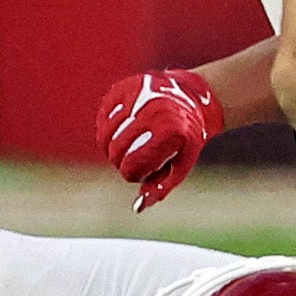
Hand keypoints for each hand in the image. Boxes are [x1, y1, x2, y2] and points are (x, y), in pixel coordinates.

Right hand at [97, 67, 225, 211]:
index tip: (141, 172)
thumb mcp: (182, 165)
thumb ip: (160, 187)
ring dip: (110, 147)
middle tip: (129, 161)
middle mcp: (151, 112)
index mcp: (168, 134)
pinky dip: (105, 128)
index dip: (133, 175)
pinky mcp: (124, 88)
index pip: (131, 167)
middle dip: (119, 162)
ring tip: (123, 147)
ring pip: (105, 134)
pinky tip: (118, 131)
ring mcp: (136, 97)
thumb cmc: (187, 138)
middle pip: (116, 151)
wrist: (193, 98)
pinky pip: (103, 116)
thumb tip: (137, 208)